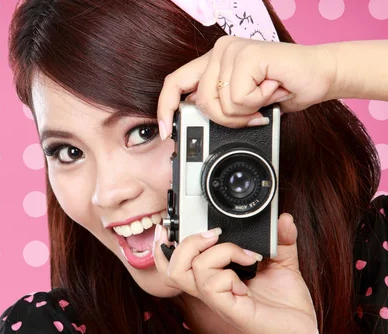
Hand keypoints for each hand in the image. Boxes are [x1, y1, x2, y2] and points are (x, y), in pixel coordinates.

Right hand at [152, 214, 319, 333]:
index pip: (174, 262)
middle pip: (172, 265)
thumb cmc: (285, 305)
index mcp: (214, 275)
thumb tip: (284, 219)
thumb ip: (281, 239)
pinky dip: (228, 275)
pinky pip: (211, 285)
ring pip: (188, 270)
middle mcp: (210, 287)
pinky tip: (247, 280)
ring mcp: (217, 299)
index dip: (163, 245)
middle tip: (216, 236)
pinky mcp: (228, 309)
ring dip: (217, 253)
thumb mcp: (283, 263)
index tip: (171, 229)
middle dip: (189, 241)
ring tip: (243, 255)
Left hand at [157, 35, 336, 132]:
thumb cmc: (284, 89)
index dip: (165, 108)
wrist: (321, 76)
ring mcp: (230, 50)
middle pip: (200, 103)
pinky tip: (273, 88)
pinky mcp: (245, 55)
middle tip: (252, 114)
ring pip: (219, 104)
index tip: (166, 131)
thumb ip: (219, 106)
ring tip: (265, 97)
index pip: (175, 83)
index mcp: (213, 62)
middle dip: (227, 120)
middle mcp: (218, 51)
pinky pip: (239, 98)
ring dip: (246, 111)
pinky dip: (259, 102)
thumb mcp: (243, 104)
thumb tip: (196, 123)